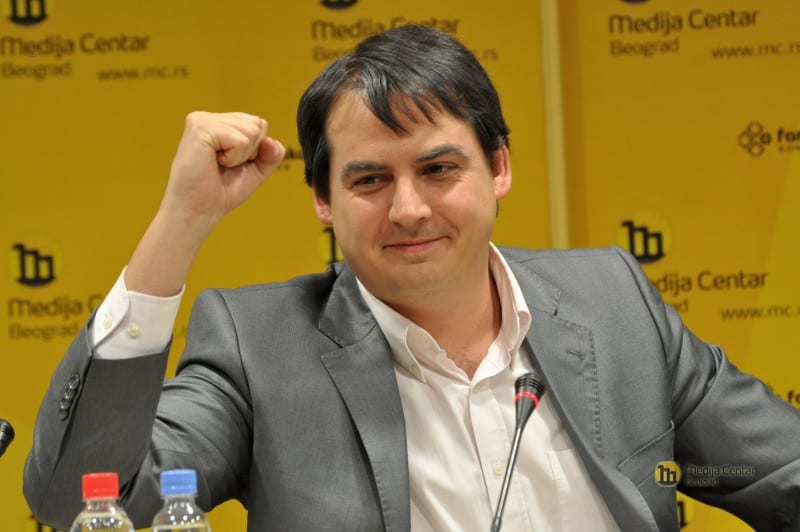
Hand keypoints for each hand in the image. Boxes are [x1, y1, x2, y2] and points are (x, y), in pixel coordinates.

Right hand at [125, 111, 285, 295]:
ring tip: (217, 169)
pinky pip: (239, 136)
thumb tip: (273, 139)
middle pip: (258, 124)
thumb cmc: (218, 197)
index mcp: (217, 127)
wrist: (196, 215)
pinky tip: (213, 165)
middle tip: (223, 171)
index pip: (258, 125)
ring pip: (251, 130)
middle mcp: (206, 119)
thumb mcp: (250, 174)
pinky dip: (234, 156)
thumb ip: (266, 154)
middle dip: (250, 153)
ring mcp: (200, 122)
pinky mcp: (198, 128)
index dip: (254, 152)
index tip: (229, 170)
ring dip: (241, 157)